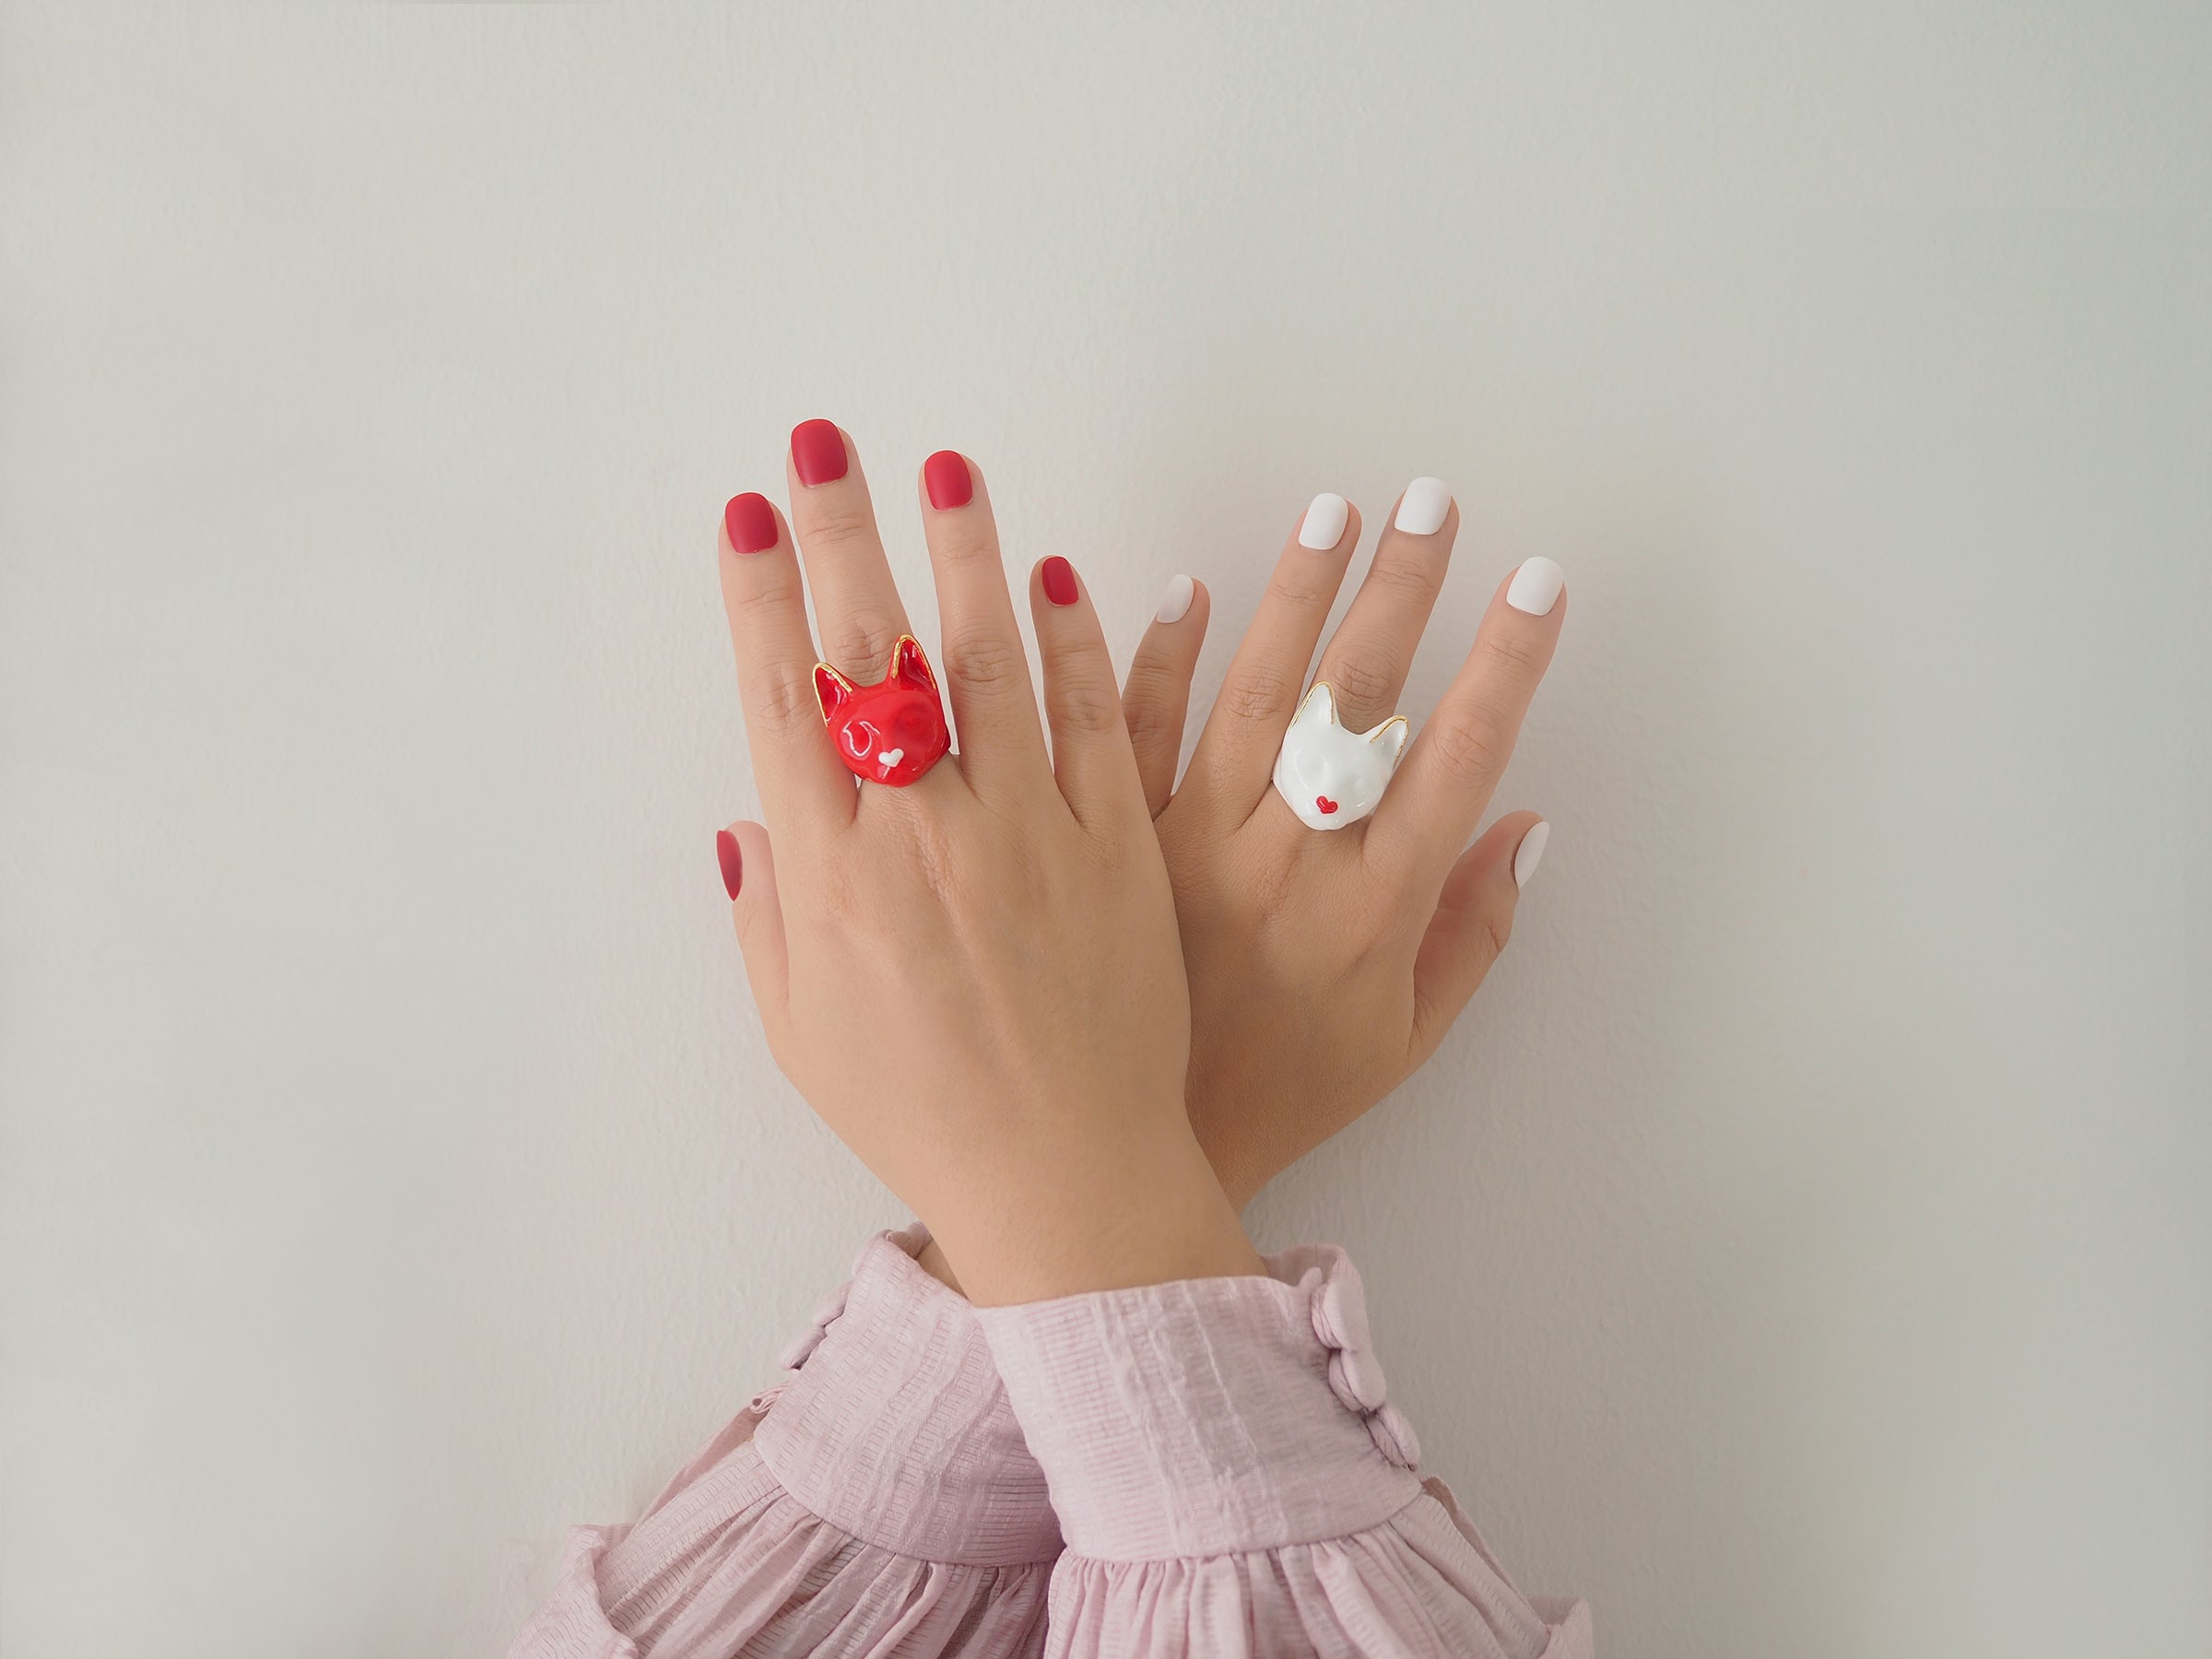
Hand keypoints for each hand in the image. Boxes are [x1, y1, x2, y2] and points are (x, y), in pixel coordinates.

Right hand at [714, 424, 1259, 1304]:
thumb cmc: (922, 1115)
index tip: (750, 513)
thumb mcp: (802, 1031)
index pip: (782, 701)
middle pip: (872, 655)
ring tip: (944, 471)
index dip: (760, 597)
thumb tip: (747, 818)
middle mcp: (922, 833)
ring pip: (990, 662)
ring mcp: (1028, 831)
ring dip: (962, 556)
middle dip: (840, 536)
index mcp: (831, 875)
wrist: (1065, 1179)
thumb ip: (765, 915)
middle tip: (824, 443)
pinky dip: (1077, 643)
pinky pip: (1098, 721)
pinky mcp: (1118, 847)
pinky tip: (1058, 575)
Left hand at [1122, 485, 1565, 1206]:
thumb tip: (1528, 824)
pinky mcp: (1115, 844)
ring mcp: (1194, 844)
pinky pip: (1133, 734)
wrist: (1133, 1150)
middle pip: (1356, 703)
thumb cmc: (1283, 1093)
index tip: (1538, 583)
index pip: (1458, 758)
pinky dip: (1157, 660)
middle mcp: (1290, 862)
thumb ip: (1474, 932)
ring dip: (1296, 597)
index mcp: (1375, 907)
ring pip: (1251, 693)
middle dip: (1404, 594)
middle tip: (1435, 502)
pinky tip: (1187, 589)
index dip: (1505, 665)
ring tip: (1335, 511)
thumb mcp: (1404, 1039)